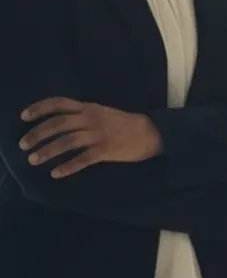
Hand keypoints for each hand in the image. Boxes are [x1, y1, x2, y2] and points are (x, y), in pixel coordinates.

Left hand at [18, 98, 162, 178]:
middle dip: (38, 134)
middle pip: (59, 124)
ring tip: (33, 160)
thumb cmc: (124, 123)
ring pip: (67, 142)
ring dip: (48, 151)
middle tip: (23, 145)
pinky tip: (55, 173)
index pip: (60, 103)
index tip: (24, 117)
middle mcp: (92, 119)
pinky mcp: (106, 150)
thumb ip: (82, 114)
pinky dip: (67, 167)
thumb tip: (57, 122)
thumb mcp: (102, 112)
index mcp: (89, 108)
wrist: (151, 133)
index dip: (40, 109)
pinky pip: (83, 159)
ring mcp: (99, 135)